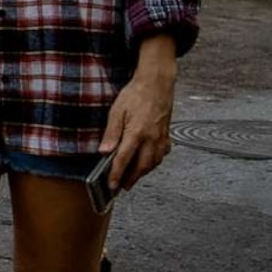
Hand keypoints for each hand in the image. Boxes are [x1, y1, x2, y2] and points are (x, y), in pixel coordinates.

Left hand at [103, 56, 176, 189]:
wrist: (157, 84)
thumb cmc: (135, 95)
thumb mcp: (117, 111)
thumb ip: (111, 133)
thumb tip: (104, 152)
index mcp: (137, 133)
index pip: (124, 160)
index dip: (116, 174)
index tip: (112, 186)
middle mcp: (152, 138)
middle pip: (141, 166)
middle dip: (131, 179)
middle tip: (122, 187)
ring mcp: (161, 138)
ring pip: (153, 162)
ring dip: (142, 172)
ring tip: (132, 178)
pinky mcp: (167, 135)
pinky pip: (161, 154)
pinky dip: (153, 162)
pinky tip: (146, 162)